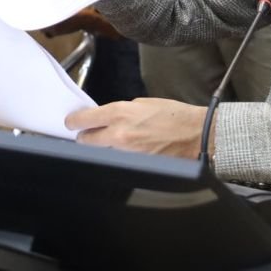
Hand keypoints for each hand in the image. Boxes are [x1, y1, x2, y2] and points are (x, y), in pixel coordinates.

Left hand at [68, 98, 208, 157]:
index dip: (74, 121)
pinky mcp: (137, 167)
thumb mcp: (144, 103)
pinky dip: (119, 158)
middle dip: (85, 137)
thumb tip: (108, 118)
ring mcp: (127, 154)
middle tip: (88, 134)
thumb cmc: (176, 117)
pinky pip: (119, 162)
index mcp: (120, 113)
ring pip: (101, 153)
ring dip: (102, 149)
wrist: (198, 135)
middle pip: (85, 140)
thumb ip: (121, 111)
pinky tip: (128, 153)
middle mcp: (120, 135)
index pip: (84, 119)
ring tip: (113, 144)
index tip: (71, 122)